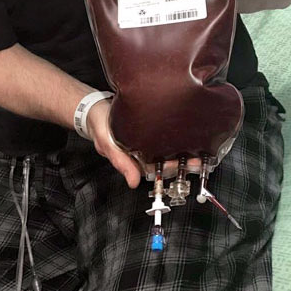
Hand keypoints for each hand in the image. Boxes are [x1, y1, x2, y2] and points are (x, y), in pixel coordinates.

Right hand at [85, 99, 205, 186]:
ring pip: (164, 150)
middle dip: (180, 162)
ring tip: (198, 149)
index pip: (155, 169)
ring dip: (180, 151)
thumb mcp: (108, 144)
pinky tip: (185, 136)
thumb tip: (134, 183)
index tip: (182, 164)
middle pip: (163, 161)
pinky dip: (173, 139)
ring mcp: (144, 143)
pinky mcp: (146, 131)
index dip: (169, 168)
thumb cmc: (98, 126)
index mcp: (132, 160)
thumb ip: (121, 162)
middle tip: (197, 159)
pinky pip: (161, 139)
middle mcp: (140, 153)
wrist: (92, 107)